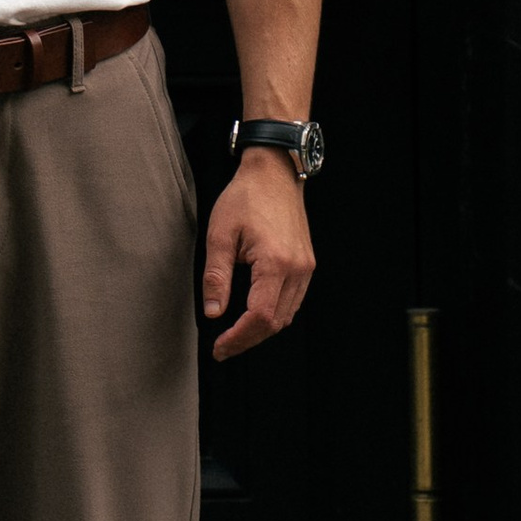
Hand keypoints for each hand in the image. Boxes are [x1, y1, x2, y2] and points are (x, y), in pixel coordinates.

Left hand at [202, 153, 314, 360]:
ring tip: (234, 334)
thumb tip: (213, 313)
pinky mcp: (306, 264)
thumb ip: (217, 275)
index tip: (219, 347)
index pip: (260, 317)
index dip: (239, 338)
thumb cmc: (245, 198)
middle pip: (276, 323)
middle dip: (248, 340)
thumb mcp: (220, 234)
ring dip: (261, 330)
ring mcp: (306, 268)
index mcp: (276, 263)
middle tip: (222, 347)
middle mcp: (297, 269)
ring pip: (286, 315)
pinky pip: (292, 301)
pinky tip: (253, 314)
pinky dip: (273, 314)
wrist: (274, 173)